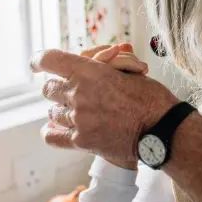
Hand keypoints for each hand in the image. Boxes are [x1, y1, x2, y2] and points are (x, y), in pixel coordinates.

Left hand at [32, 46, 178, 168]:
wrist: (163, 129)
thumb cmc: (152, 98)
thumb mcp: (132, 73)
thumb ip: (107, 68)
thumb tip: (96, 62)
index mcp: (90, 72)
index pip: (50, 60)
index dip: (40, 60)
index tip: (37, 64)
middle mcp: (78, 95)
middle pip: (50, 88)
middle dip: (60, 87)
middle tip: (75, 91)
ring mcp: (78, 120)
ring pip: (53, 112)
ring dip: (63, 110)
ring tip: (80, 112)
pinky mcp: (82, 141)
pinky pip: (53, 136)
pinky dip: (53, 131)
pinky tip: (58, 128)